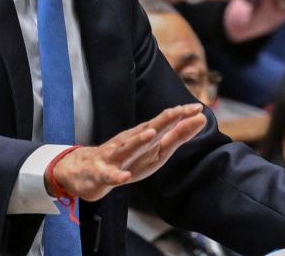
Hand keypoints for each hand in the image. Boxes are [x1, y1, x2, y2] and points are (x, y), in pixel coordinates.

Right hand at [50, 104, 205, 201]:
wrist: (84, 171)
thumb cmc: (123, 159)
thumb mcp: (152, 149)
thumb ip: (175, 136)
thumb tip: (199, 120)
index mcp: (142, 137)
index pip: (163, 123)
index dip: (180, 116)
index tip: (198, 107)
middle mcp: (129, 142)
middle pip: (147, 130)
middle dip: (163, 121)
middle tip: (179, 111)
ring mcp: (114, 156)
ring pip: (127, 148)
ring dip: (138, 141)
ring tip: (151, 134)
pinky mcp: (101, 172)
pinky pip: (109, 175)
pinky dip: (116, 176)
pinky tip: (124, 177)